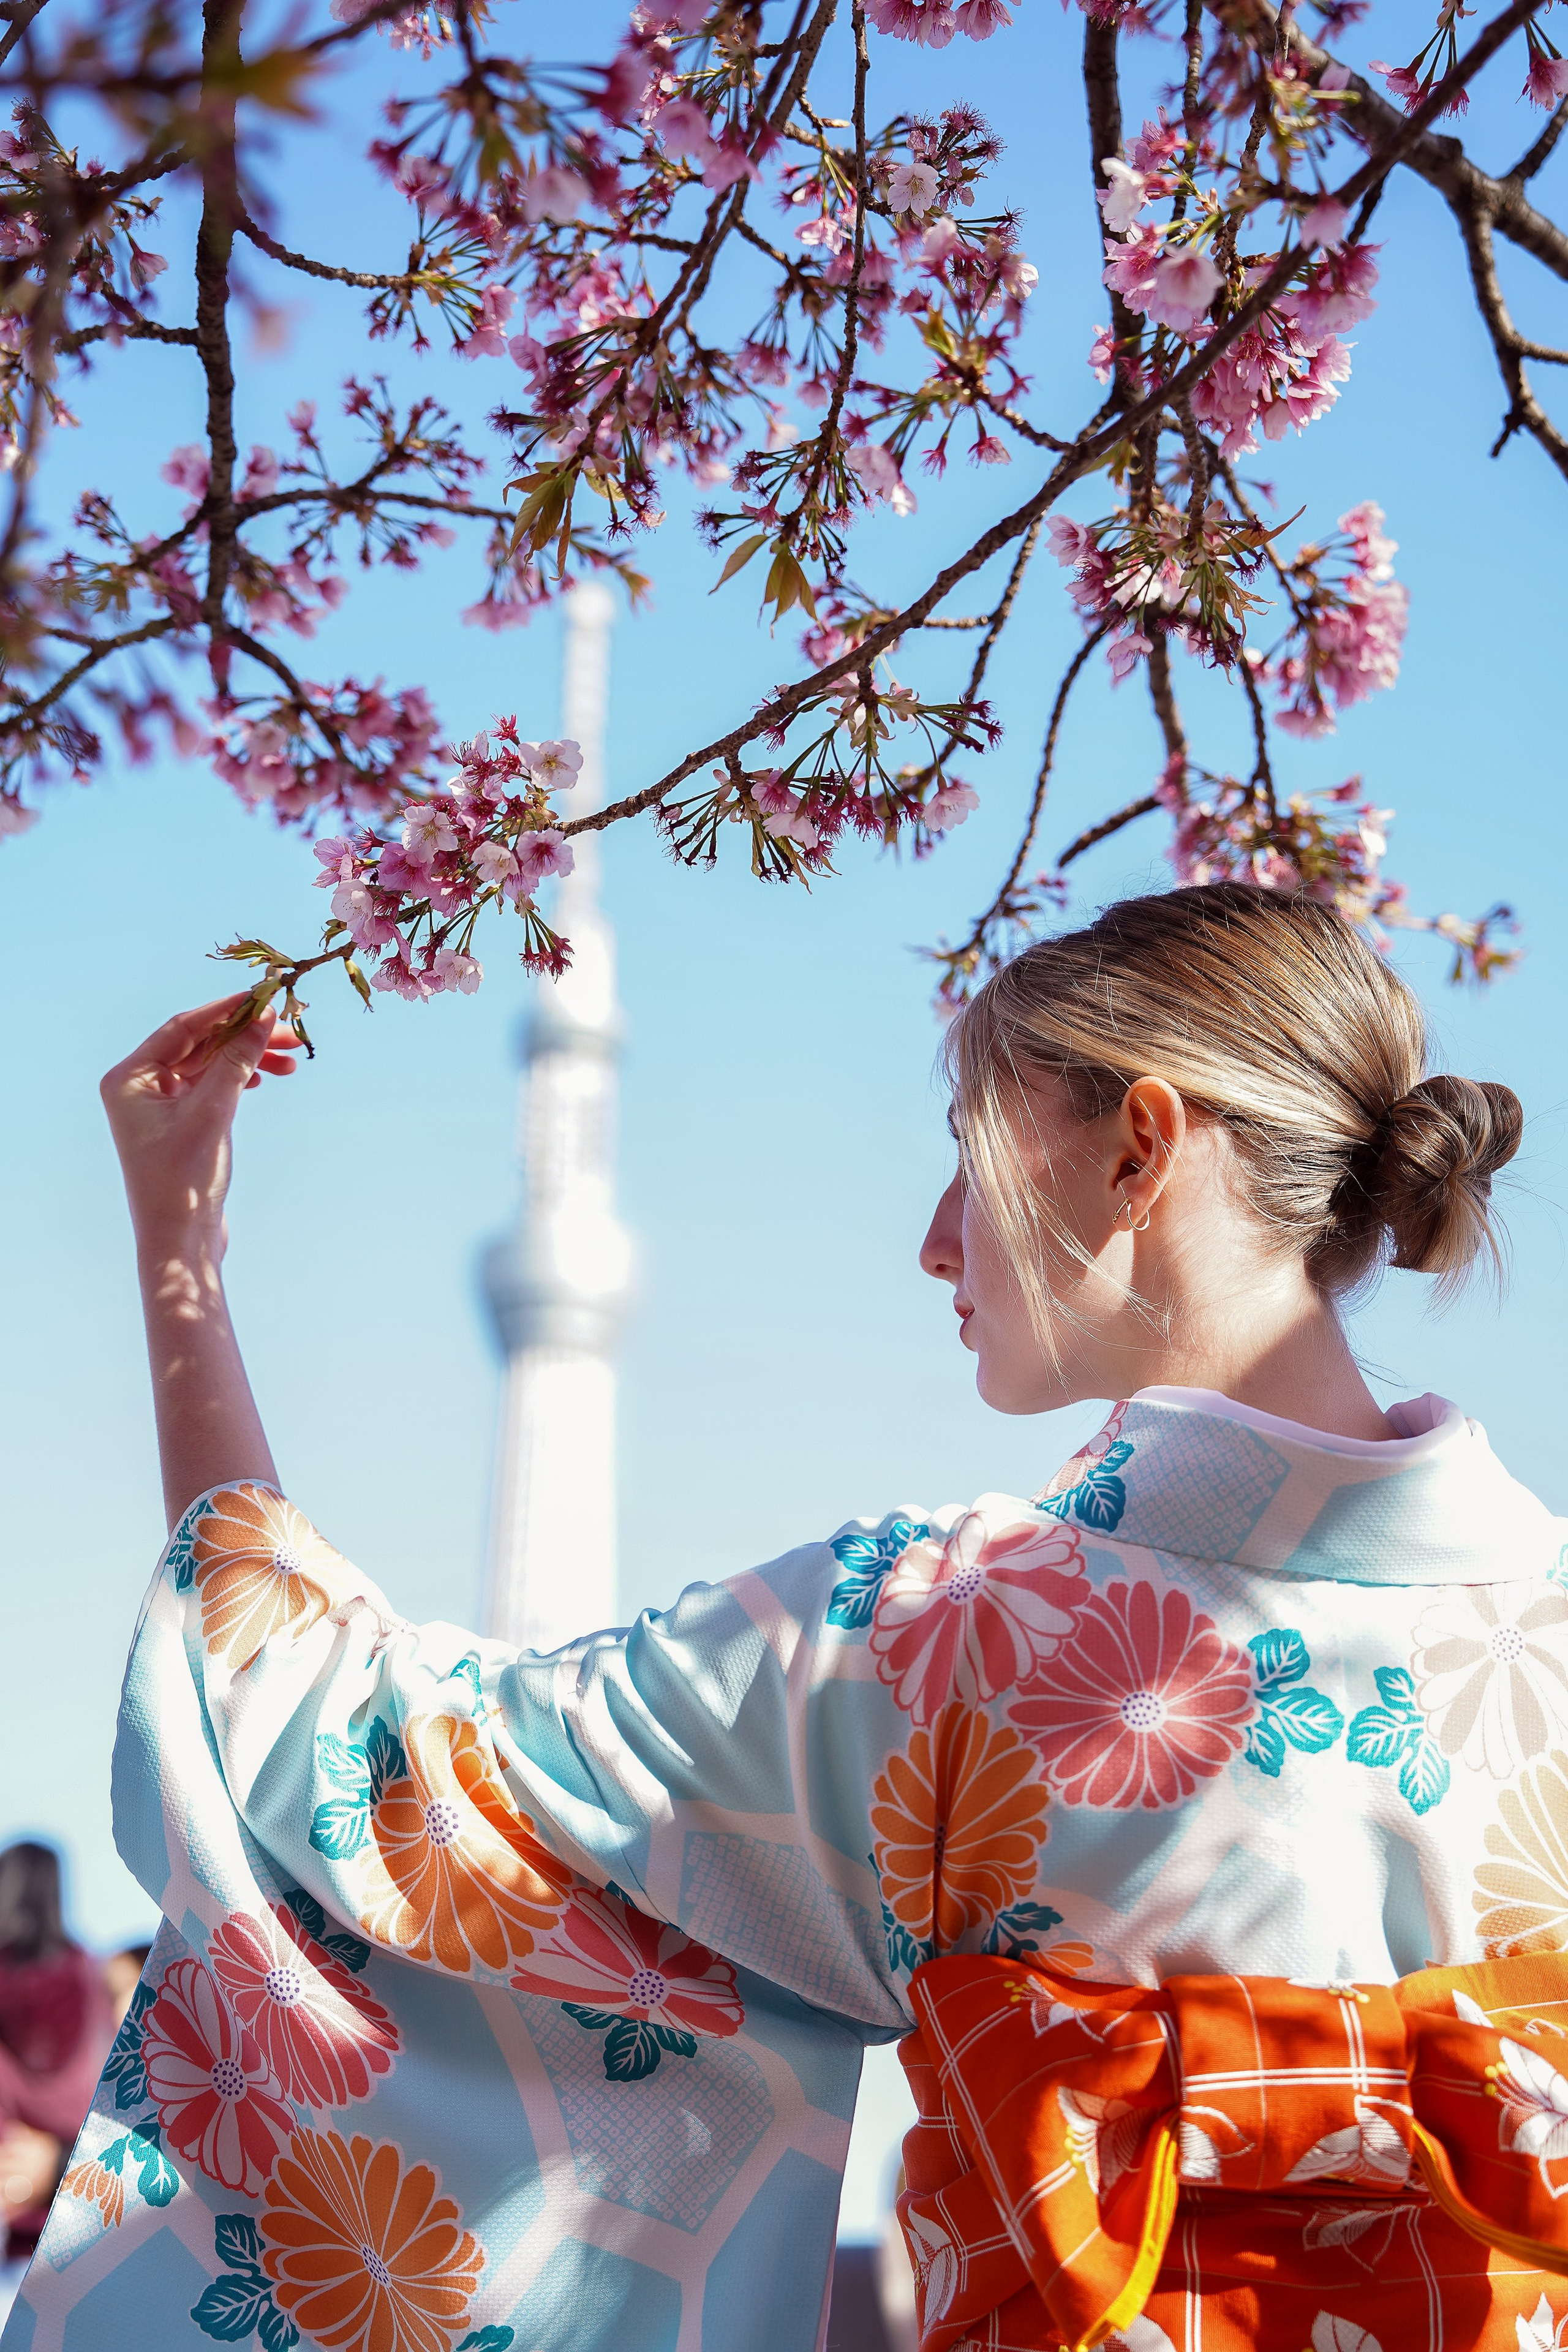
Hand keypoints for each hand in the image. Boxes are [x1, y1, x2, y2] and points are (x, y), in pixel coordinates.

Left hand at [101, 995, 299, 1254]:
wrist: (181, 1240)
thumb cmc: (184, 1180)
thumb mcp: (213, 1112)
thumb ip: (237, 1060)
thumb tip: (263, 1017)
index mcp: (128, 1078)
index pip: (182, 1028)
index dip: (226, 1010)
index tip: (265, 997)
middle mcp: (138, 1087)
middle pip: (198, 1044)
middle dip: (244, 1036)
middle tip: (288, 1032)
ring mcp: (159, 1106)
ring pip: (209, 1065)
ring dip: (248, 1058)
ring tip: (289, 1060)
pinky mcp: (181, 1124)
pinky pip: (212, 1086)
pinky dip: (240, 1079)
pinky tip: (266, 1078)